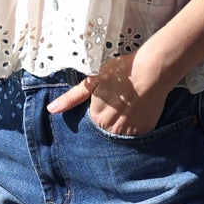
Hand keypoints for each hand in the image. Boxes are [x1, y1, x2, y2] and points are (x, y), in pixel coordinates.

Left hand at [47, 52, 170, 137]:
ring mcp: (129, 131)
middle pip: (106, 130)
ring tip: (130, 106)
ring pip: (121, 133)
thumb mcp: (93, 82)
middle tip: (120, 103)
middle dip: (110, 120)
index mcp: (96, 117)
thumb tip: (51, 110)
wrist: (152, 70)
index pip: (91, 123)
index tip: (106, 103)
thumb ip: (72, 98)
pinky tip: (139, 110)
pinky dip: (137, 125)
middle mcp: (111, 128)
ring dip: (123, 124)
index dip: (98, 112)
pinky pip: (137, 134)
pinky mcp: (145, 131)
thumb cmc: (121, 72)